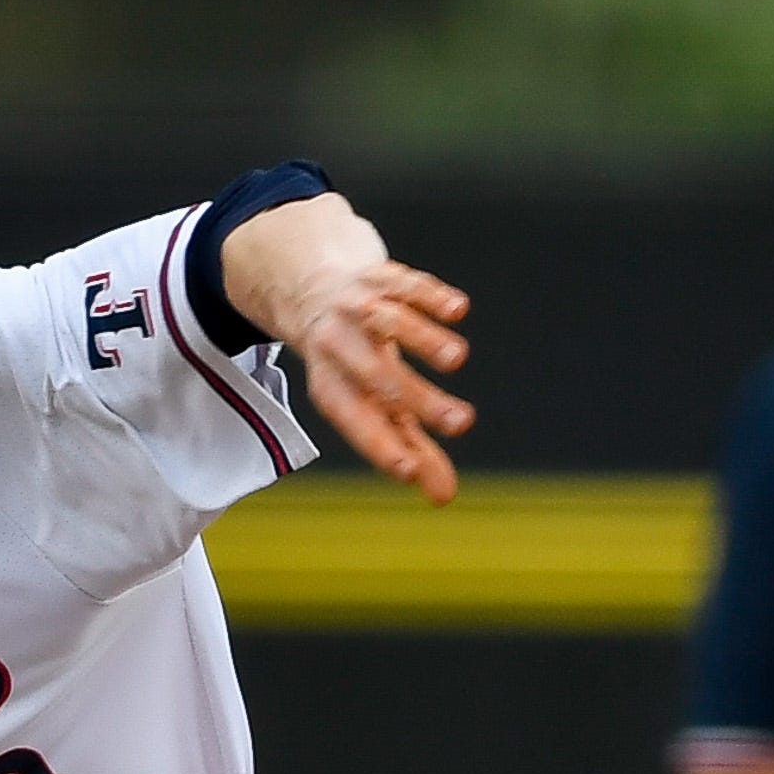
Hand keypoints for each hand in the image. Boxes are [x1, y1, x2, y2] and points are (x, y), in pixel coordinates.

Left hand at [220, 193, 473, 502]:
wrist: (310, 289)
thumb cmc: (350, 364)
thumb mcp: (371, 403)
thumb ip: (408, 448)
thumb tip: (443, 497)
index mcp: (332, 385)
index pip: (353, 418)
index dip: (378, 445)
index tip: (409, 471)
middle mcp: (339, 345)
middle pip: (374, 374)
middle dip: (416, 399)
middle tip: (462, 424)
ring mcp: (358, 307)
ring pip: (387, 322)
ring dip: (421, 339)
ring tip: (457, 361)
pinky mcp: (380, 276)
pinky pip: (404, 282)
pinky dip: (429, 294)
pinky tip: (458, 311)